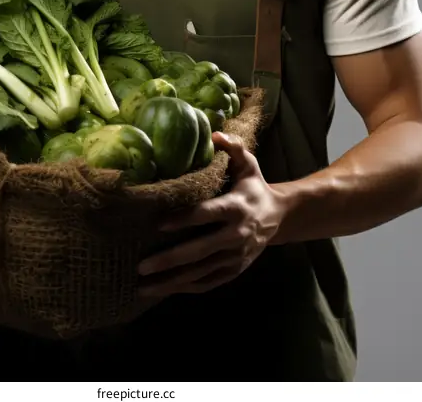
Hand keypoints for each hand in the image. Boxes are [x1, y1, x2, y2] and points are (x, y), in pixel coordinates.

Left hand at [137, 132, 284, 297]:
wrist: (280, 217)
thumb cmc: (254, 187)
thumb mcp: (249, 164)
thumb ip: (234, 147)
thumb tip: (214, 133)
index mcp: (236, 208)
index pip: (206, 214)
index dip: (182, 220)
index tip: (157, 224)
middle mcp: (236, 235)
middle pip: (199, 250)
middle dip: (170, 259)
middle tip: (142, 265)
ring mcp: (236, 256)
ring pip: (201, 273)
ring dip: (172, 281)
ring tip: (144, 286)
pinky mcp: (235, 270)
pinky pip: (209, 283)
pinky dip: (187, 288)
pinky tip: (165, 289)